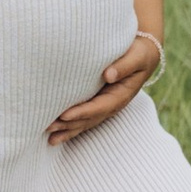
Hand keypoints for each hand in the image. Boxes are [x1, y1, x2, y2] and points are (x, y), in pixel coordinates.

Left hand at [46, 35, 160, 146]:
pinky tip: (56, 135)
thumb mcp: (137, 57)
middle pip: (89, 118)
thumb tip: (108, 75)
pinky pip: (83, 117)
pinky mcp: (97, 102)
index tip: (64, 115)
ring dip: (67, 130)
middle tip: (47, 127)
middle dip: (69, 125)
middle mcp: (112, 104)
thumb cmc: (139, 53)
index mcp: (121, 95)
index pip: (99, 107)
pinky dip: (70, 126)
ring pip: (85, 122)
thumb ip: (124, 66)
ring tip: (49, 138)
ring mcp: (104, 105)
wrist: (143, 55)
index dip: (82, 112)